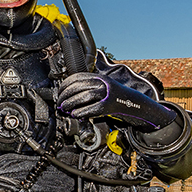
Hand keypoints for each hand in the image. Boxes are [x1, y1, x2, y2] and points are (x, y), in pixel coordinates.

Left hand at [56, 73, 175, 130]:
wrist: (133, 102)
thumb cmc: (113, 96)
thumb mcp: (100, 86)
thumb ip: (86, 87)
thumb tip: (67, 95)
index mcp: (98, 77)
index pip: (76, 78)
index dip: (64, 86)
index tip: (59, 93)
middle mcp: (102, 83)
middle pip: (78, 87)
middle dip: (65, 96)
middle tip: (59, 104)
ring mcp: (107, 94)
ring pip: (84, 96)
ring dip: (71, 103)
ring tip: (64, 109)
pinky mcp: (109, 106)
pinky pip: (92, 108)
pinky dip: (81, 112)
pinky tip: (75, 114)